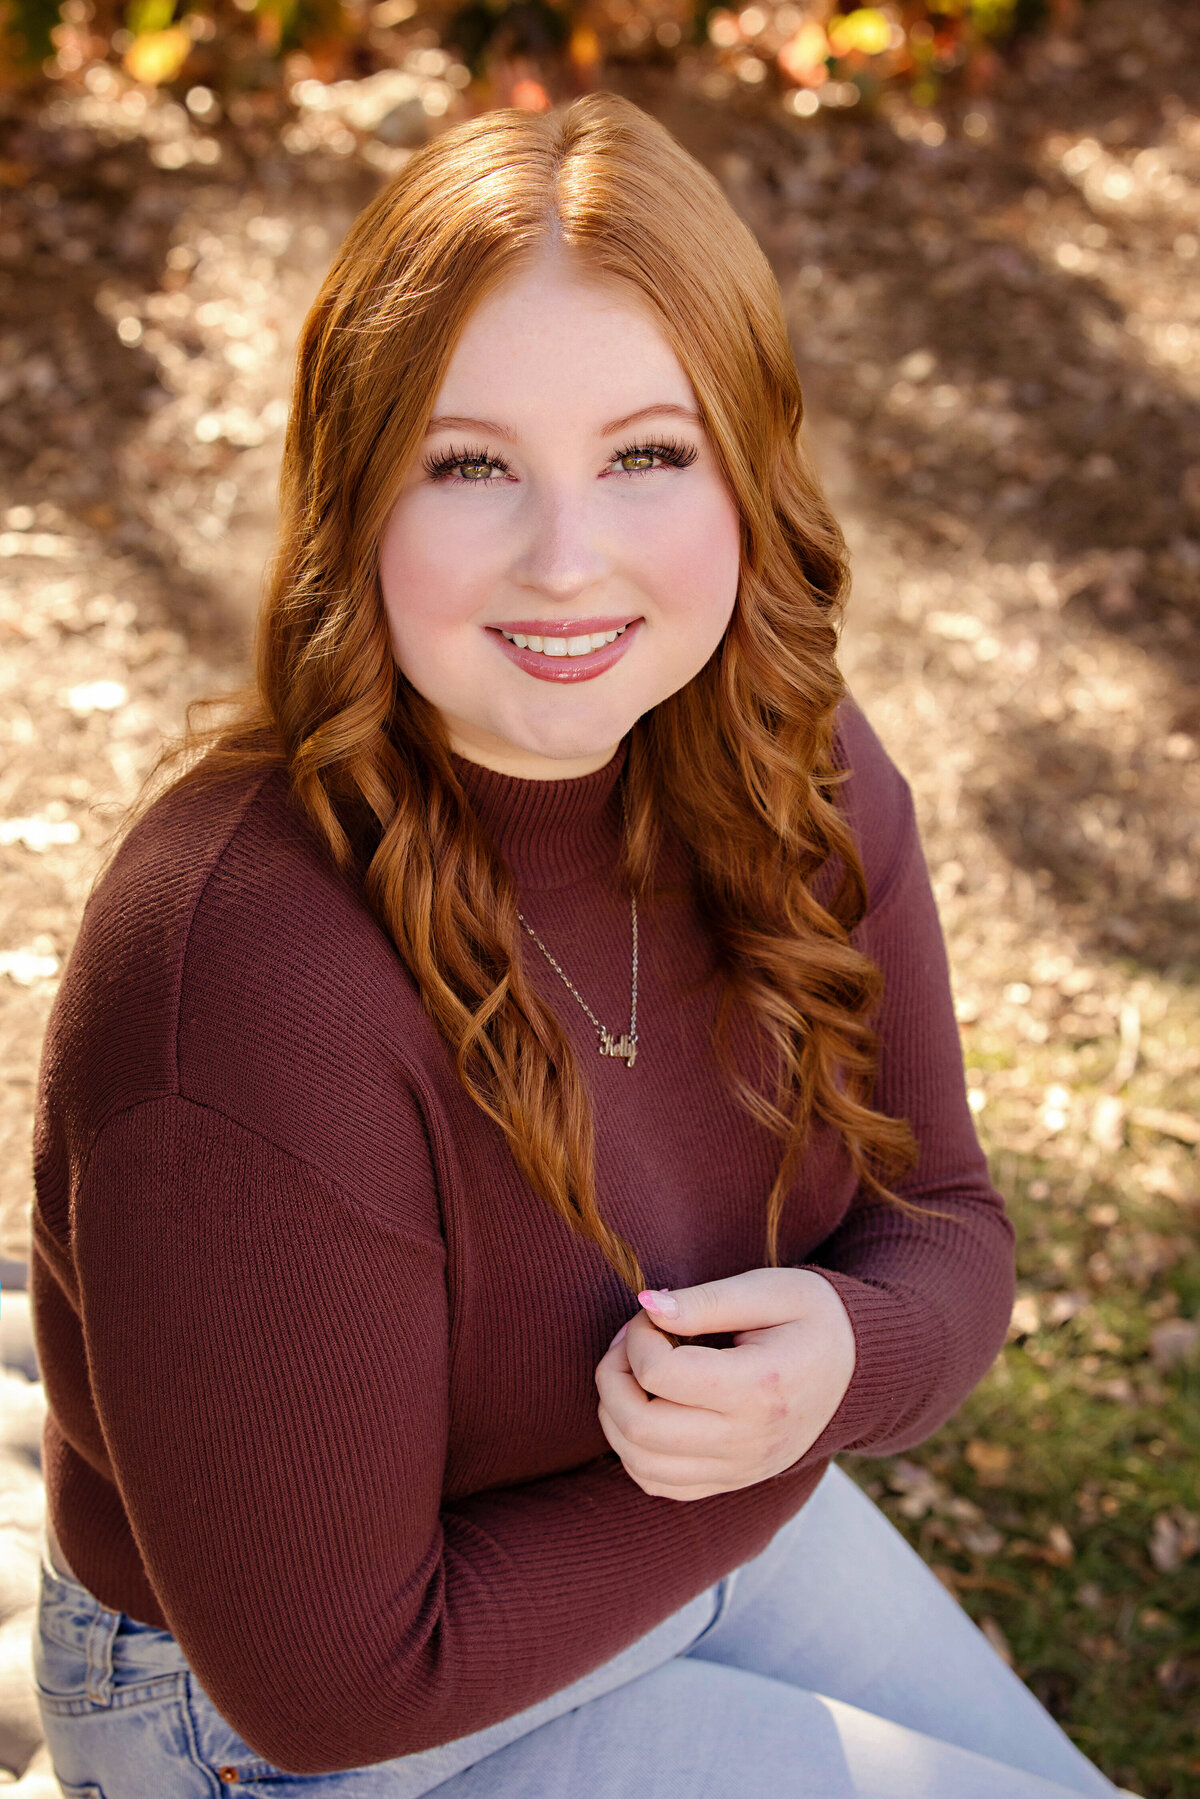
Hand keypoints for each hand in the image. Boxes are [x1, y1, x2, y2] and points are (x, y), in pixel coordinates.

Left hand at [594, 1267, 855, 1500]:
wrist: (860, 1368)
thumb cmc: (813, 1317)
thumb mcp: (769, 1290)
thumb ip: (705, 1300)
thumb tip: (647, 1305)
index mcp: (760, 1388)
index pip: (660, 1375)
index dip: (637, 1336)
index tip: (652, 1314)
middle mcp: (749, 1441)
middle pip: (640, 1426)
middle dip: (612, 1376)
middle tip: (628, 1342)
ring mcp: (740, 1469)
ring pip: (640, 1464)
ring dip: (614, 1414)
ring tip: (632, 1373)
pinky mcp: (732, 1481)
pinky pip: (659, 1484)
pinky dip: (634, 1450)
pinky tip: (646, 1407)